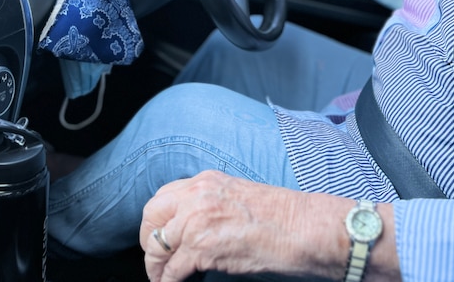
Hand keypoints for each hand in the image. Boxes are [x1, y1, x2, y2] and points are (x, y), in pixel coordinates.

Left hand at [140, 170, 341, 281]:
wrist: (304, 228)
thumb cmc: (282, 216)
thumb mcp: (239, 197)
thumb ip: (212, 205)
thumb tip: (193, 228)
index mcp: (208, 181)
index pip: (164, 197)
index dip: (158, 221)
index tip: (160, 236)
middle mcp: (198, 195)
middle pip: (151, 217)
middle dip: (149, 241)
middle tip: (155, 258)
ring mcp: (197, 221)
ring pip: (157, 247)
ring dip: (156, 267)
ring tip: (163, 278)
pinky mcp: (202, 248)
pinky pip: (171, 271)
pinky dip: (169, 281)